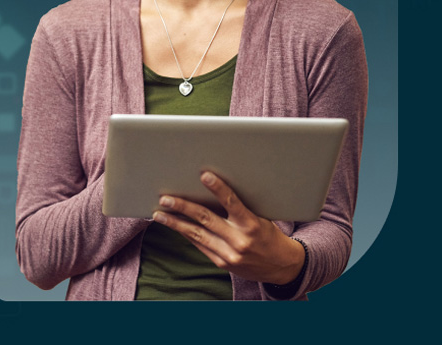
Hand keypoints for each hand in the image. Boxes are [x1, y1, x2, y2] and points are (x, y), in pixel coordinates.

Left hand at [152, 171, 305, 284]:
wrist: (282, 266)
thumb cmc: (270, 235)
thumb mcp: (262, 217)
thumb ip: (241, 207)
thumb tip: (215, 188)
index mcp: (252, 225)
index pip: (232, 202)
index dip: (218, 188)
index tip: (204, 175)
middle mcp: (239, 240)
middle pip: (206, 219)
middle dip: (183, 207)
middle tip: (165, 198)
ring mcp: (228, 254)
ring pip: (196, 234)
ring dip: (175, 223)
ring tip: (159, 214)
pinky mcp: (221, 263)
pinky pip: (199, 245)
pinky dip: (185, 234)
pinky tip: (174, 225)